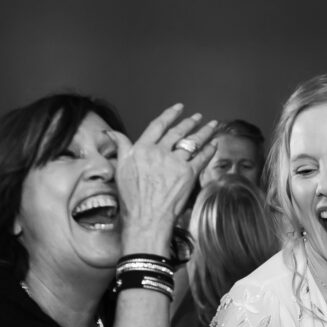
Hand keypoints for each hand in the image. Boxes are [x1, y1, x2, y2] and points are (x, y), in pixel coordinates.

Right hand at [110, 104, 217, 251]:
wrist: (146, 218)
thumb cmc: (131, 198)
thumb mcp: (120, 168)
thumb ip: (121, 147)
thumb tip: (112, 132)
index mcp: (142, 148)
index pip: (158, 125)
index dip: (169, 115)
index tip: (178, 108)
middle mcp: (160, 152)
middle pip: (177, 132)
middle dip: (189, 122)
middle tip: (198, 117)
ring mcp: (175, 162)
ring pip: (192, 142)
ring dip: (204, 132)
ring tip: (211, 125)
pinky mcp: (189, 174)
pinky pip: (202, 157)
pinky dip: (209, 149)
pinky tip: (214, 144)